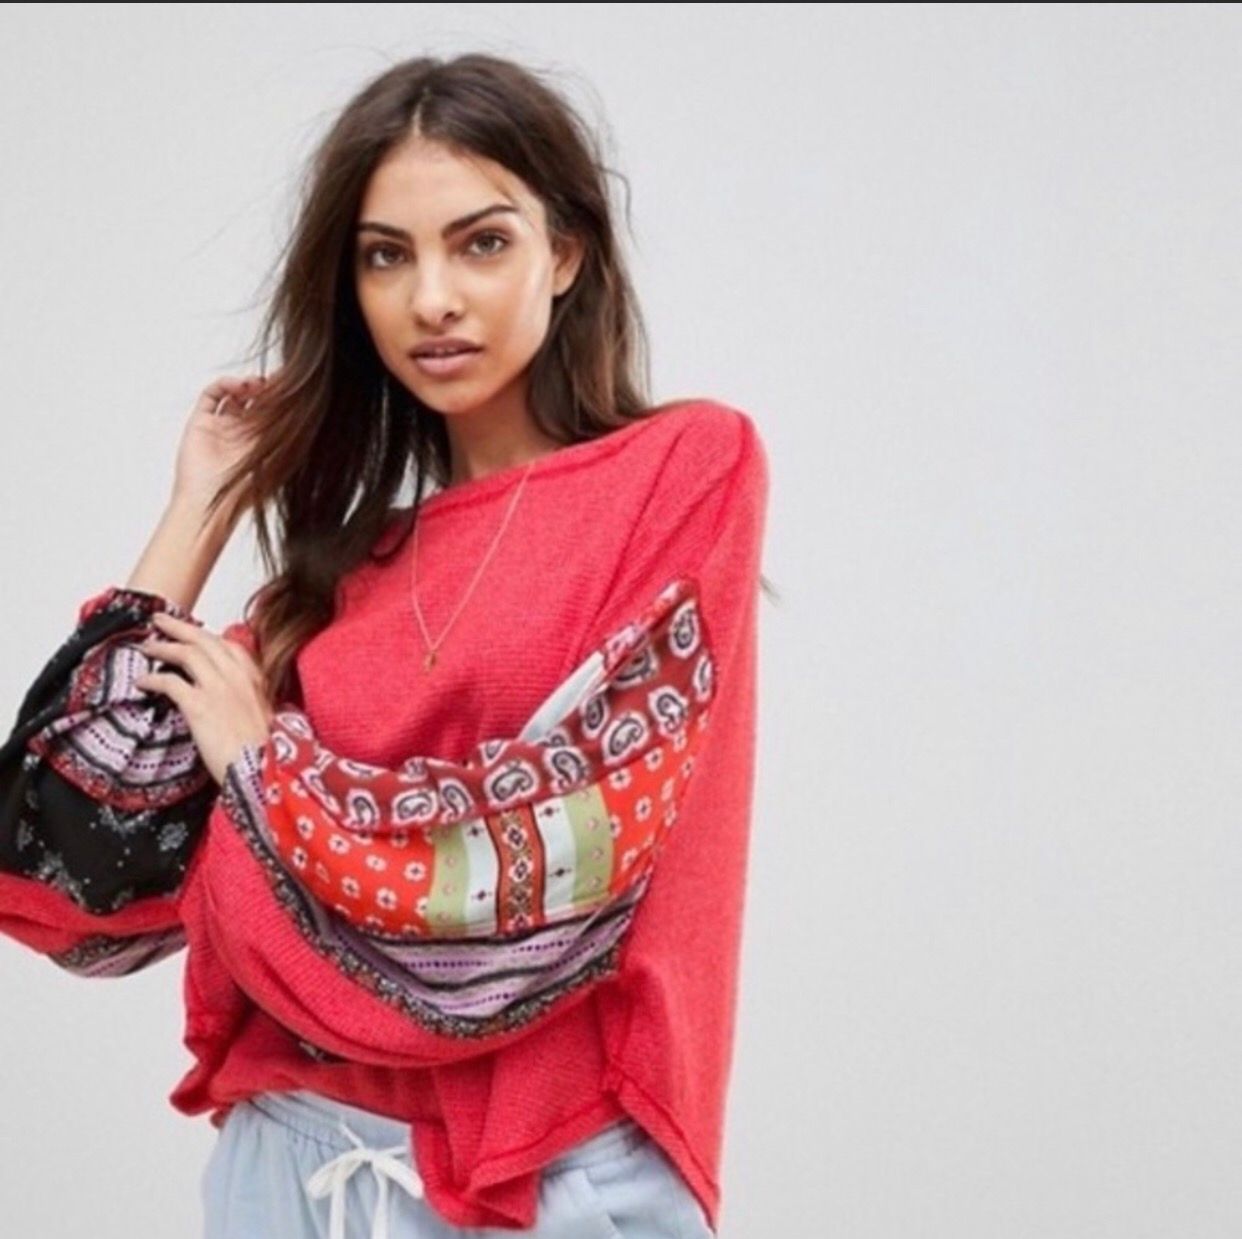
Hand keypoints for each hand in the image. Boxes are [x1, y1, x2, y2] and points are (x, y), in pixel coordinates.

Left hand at [133, 611, 274, 785]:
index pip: (229, 646)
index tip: (193, 632)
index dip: (206, 636)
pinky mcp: (200, 706)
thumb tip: (233, 700)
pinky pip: (170, 683)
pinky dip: (153, 679)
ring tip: (146, 646)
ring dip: (163, 647)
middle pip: (204, 640)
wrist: (263, 770)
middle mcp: (237, 677)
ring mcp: (219, 689)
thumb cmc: (265, 752)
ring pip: (186, 654)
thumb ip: (249, 701)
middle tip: (160, 621)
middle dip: (179, 627)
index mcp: (255, 679)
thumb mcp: (265, 717)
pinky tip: (142, 682)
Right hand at [172, 370, 281, 514]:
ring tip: (259, 384)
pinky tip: (240, 386)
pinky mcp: (201, 422)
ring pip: (234, 394)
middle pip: (254, 400)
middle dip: (266, 388)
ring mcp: (221, 426)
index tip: (294, 387)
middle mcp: (241, 432)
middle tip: (279, 380)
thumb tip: (313, 416)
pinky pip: (212, 395)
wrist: (213, 503)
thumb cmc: (246, 491)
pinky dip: (225, 384)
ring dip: (247, 384)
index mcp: (261, 443)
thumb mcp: (278, 462)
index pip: (272, 412)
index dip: (281, 399)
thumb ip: (291, 439)